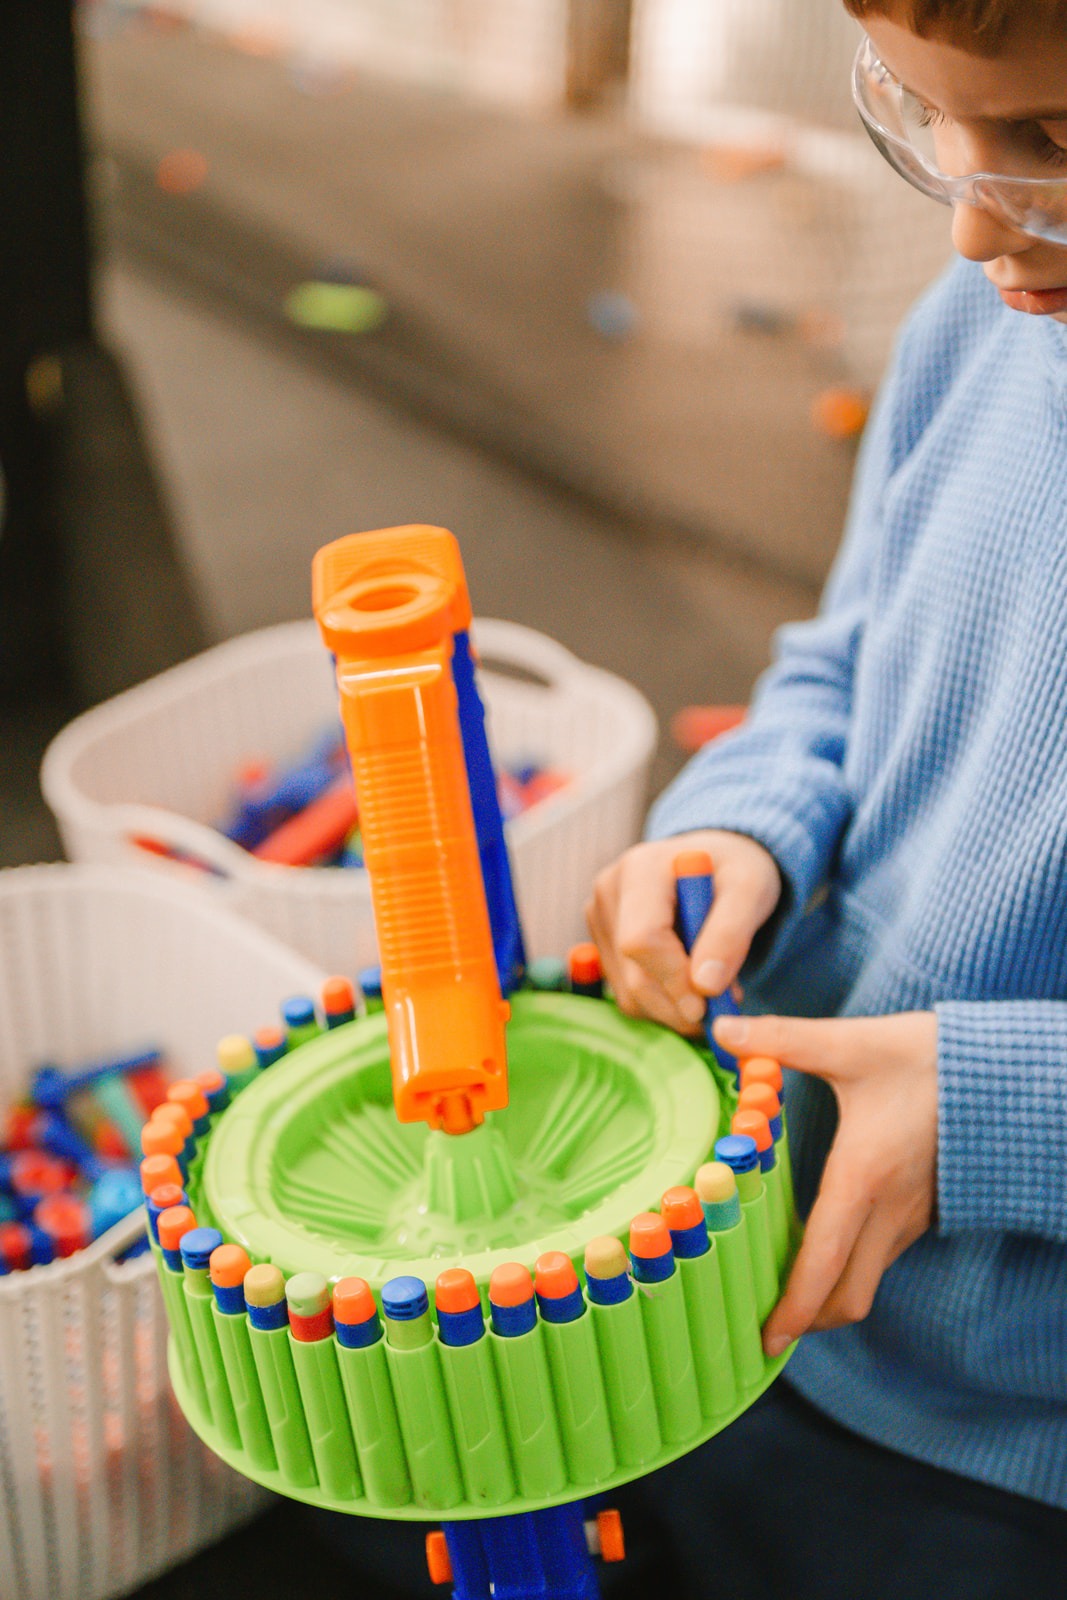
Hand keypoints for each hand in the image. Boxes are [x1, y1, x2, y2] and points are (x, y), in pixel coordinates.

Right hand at [585, 831, 781, 1033]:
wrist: (712, 865)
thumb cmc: (734, 871)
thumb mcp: (750, 889)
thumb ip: (730, 933)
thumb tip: (705, 986)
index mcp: (641, 869)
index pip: (642, 938)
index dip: (673, 978)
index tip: (708, 1004)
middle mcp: (609, 892)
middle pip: (632, 971)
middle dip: (678, 1003)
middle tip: (722, 1009)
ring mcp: (600, 919)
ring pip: (628, 991)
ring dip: (673, 1008)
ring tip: (713, 990)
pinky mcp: (602, 944)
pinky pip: (627, 993)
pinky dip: (662, 1004)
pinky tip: (690, 987)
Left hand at [713, 1009, 938, 1355]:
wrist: (1005, 1069)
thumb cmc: (928, 1057)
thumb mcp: (851, 1044)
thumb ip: (783, 1039)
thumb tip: (724, 1031)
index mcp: (863, 1179)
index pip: (823, 1264)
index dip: (793, 1308)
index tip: (766, 1337)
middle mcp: (890, 1209)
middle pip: (848, 1294)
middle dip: (809, 1318)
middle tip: (767, 1321)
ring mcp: (912, 1213)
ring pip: (868, 1276)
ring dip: (829, 1291)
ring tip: (784, 1283)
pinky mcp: (924, 1206)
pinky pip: (883, 1253)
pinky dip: (851, 1265)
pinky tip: (823, 1241)